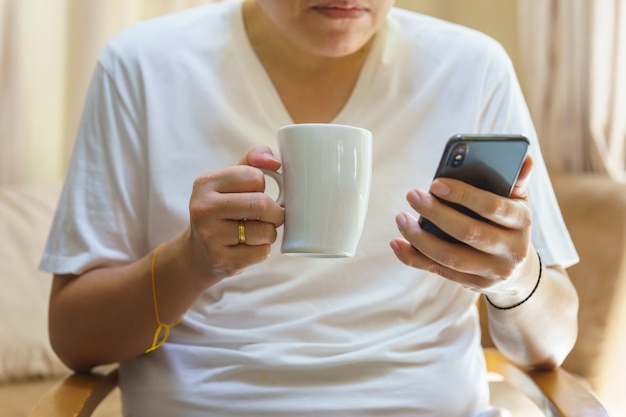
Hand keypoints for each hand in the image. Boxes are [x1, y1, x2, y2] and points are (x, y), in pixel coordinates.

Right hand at [185, 145, 284, 280]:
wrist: (198, 253)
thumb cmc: (222, 212)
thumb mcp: (229, 182)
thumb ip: (252, 162)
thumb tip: (275, 161)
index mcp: (206, 183)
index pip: (254, 176)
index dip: (262, 187)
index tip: (253, 194)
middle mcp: (203, 208)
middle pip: (261, 204)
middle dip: (275, 212)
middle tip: (270, 216)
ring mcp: (210, 236)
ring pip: (265, 231)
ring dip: (270, 232)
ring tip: (257, 232)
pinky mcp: (222, 260)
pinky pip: (261, 252)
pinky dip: (263, 250)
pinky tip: (249, 248)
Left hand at [390, 156, 540, 299]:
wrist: (519, 271)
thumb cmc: (509, 225)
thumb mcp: (518, 203)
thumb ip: (515, 181)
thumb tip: (524, 158)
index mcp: (521, 222)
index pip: (492, 207)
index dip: (463, 195)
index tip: (435, 183)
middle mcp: (511, 250)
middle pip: (468, 232)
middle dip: (436, 213)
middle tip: (412, 195)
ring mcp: (493, 272)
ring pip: (450, 257)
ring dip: (420, 238)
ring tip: (401, 218)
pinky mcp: (474, 285)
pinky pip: (439, 271)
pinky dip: (414, 258)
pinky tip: (397, 243)